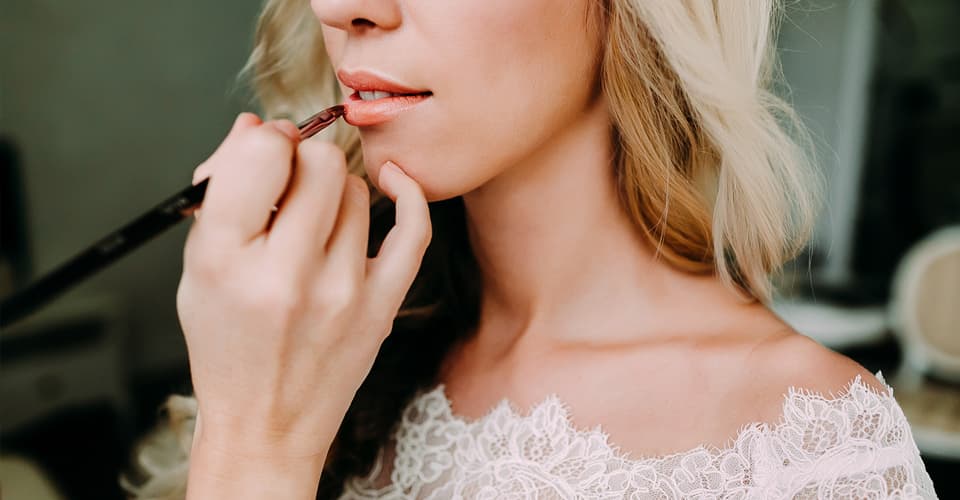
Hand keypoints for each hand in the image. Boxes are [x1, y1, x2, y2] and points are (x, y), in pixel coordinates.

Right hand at [177, 113, 431, 477]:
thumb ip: (223, 193)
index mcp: (225, 259)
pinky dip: (408, 194)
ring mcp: (340, 292)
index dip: (266, 142)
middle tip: (291, 183)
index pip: (262, 154)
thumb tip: (256, 126)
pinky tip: (393, 182)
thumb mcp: (198, 268)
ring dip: (335, 191)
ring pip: (357, 190)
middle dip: (302, 160)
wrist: (266, 423)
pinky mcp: (380, 308)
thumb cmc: (228, 344)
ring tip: (315, 220)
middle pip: (319, 163)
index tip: (266, 156)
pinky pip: (413, 230)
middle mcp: (285, 275)